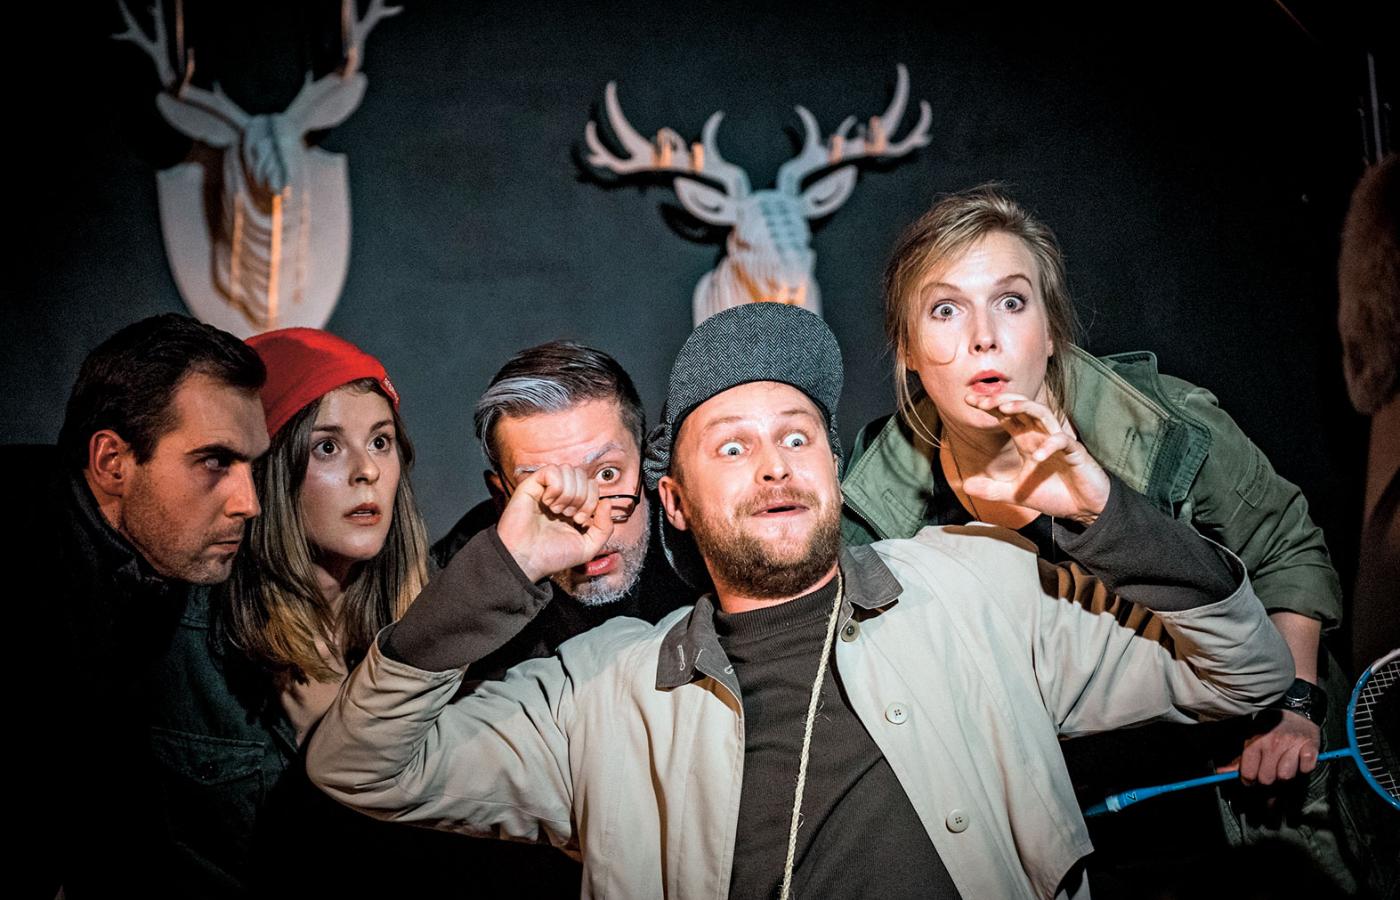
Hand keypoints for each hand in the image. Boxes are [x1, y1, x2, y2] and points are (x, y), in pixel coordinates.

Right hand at [496, 465, 613, 582]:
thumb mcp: (588, 547)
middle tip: (569, 516)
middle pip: (583, 475)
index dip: (592, 501)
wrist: (527, 560)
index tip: (580, 521)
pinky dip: (556, 487)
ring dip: (569, 493)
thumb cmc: (552, 556)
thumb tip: (606, 502)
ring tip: (558, 511)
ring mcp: (545, 489)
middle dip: (582, 496)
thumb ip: (605, 527)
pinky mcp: (531, 485)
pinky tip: (548, 503)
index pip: (592, 485)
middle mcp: (560, 495)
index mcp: (573, 506)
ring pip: (569, 470)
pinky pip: (552, 470)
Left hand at [960, 393, 1110, 525]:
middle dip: (1002, 400)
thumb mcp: (1015, 494)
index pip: (1006, 416)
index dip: (989, 406)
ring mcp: (1058, 441)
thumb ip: (991, 490)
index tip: (968, 400)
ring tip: (1005, 409)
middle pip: (1021, 407)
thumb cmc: (1055, 494)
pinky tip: (1037, 456)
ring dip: (1024, 408)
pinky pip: (1062, 441)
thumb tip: (965, 486)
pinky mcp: (1075, 452)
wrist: (1084, 508)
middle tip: (982, 401)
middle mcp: (1041, 435)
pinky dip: (1049, 445)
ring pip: (1042, 414)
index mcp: (1027, 440)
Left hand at [1216, 710, 1321, 785]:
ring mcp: (1292, 745)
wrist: (1296, 710)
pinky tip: (1299, 759)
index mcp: (1256, 741)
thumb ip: (1239, 759)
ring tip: (1285, 763)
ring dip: (1285, 774)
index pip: (1249, 773)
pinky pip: (1306, 769)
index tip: (1252, 779)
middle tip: (1270, 770)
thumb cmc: (1270, 727)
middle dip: (1267, 779)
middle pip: (1267, 778)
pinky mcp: (1310, 747)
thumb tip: (1221, 773)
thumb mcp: (1252, 738)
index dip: (1249, 780)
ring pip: (1285, 776)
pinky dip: (1304, 768)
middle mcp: (1273, 743)